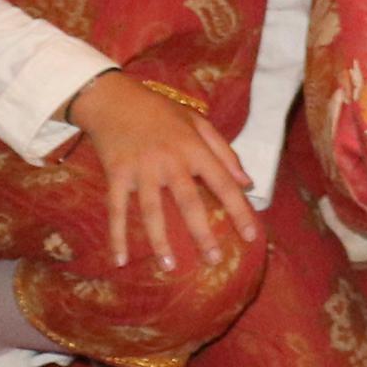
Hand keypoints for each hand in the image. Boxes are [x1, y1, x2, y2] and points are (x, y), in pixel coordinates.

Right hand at [65, 71, 261, 273]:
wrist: (114, 100)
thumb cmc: (160, 112)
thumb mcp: (198, 122)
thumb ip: (224, 151)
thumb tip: (247, 181)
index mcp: (193, 148)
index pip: (223, 183)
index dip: (239, 210)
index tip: (251, 236)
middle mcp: (169, 161)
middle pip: (188, 202)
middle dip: (202, 233)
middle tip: (213, 260)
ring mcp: (141, 169)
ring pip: (152, 211)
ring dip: (160, 241)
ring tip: (170, 266)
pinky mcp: (116, 175)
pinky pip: (116, 210)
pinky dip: (117, 236)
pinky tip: (120, 260)